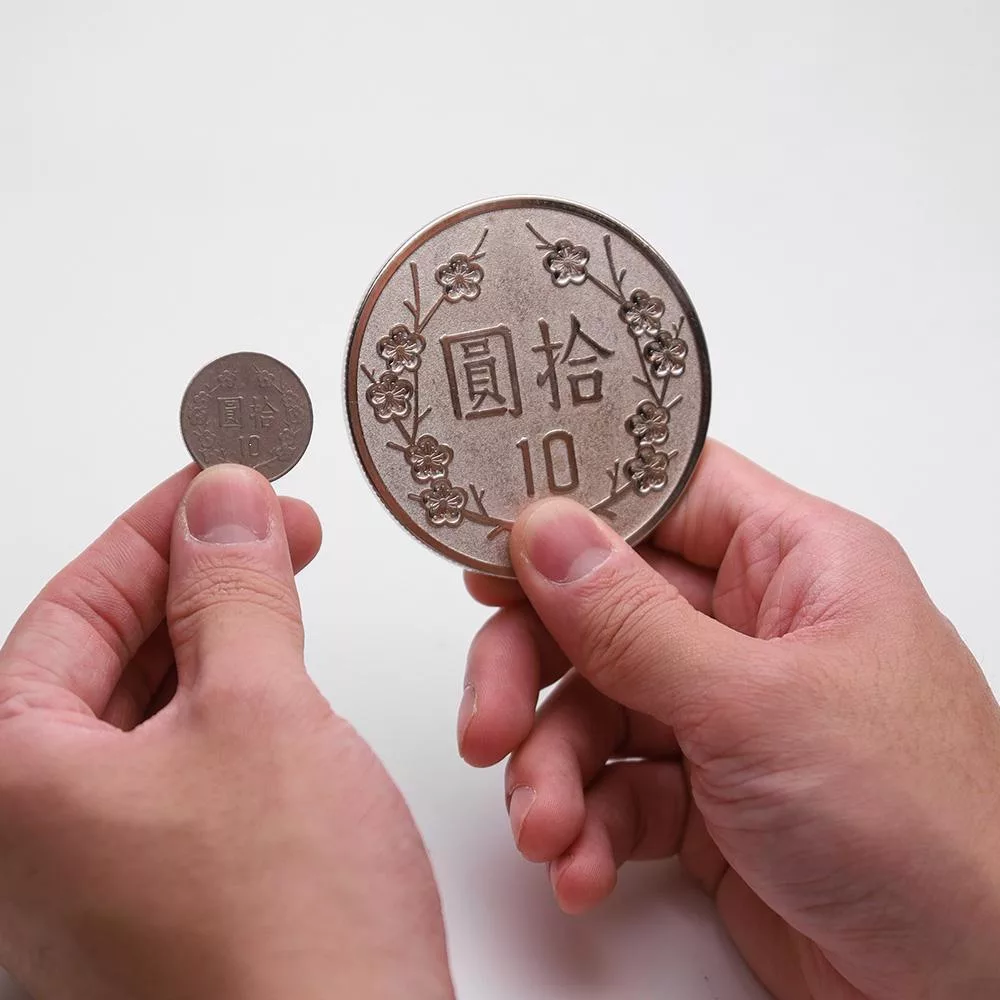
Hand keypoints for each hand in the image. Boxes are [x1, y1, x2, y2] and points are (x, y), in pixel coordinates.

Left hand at [0, 465, 452, 999]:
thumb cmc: (285, 933)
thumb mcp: (261, 712)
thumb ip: (234, 590)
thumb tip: (224, 498)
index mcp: (14, 780)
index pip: (74, 605)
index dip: (157, 524)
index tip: (221, 473)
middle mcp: (37, 833)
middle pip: (106, 653)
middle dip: (195, 574)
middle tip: (270, 520)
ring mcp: (100, 872)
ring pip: (150, 706)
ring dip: (220, 633)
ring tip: (284, 579)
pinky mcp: (167, 894)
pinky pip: (185, 762)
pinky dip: (234, 701)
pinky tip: (282, 674)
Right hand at [459, 441, 999, 999]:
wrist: (976, 994)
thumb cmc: (926, 829)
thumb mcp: (757, 709)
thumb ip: (634, 622)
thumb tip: (545, 532)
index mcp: (794, 564)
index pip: (661, 494)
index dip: (570, 512)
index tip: (487, 548)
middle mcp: (754, 628)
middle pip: (602, 608)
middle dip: (535, 670)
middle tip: (490, 723)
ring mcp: (727, 713)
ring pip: (595, 706)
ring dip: (552, 770)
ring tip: (547, 828)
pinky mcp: (708, 795)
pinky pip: (615, 786)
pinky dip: (586, 825)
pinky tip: (582, 866)